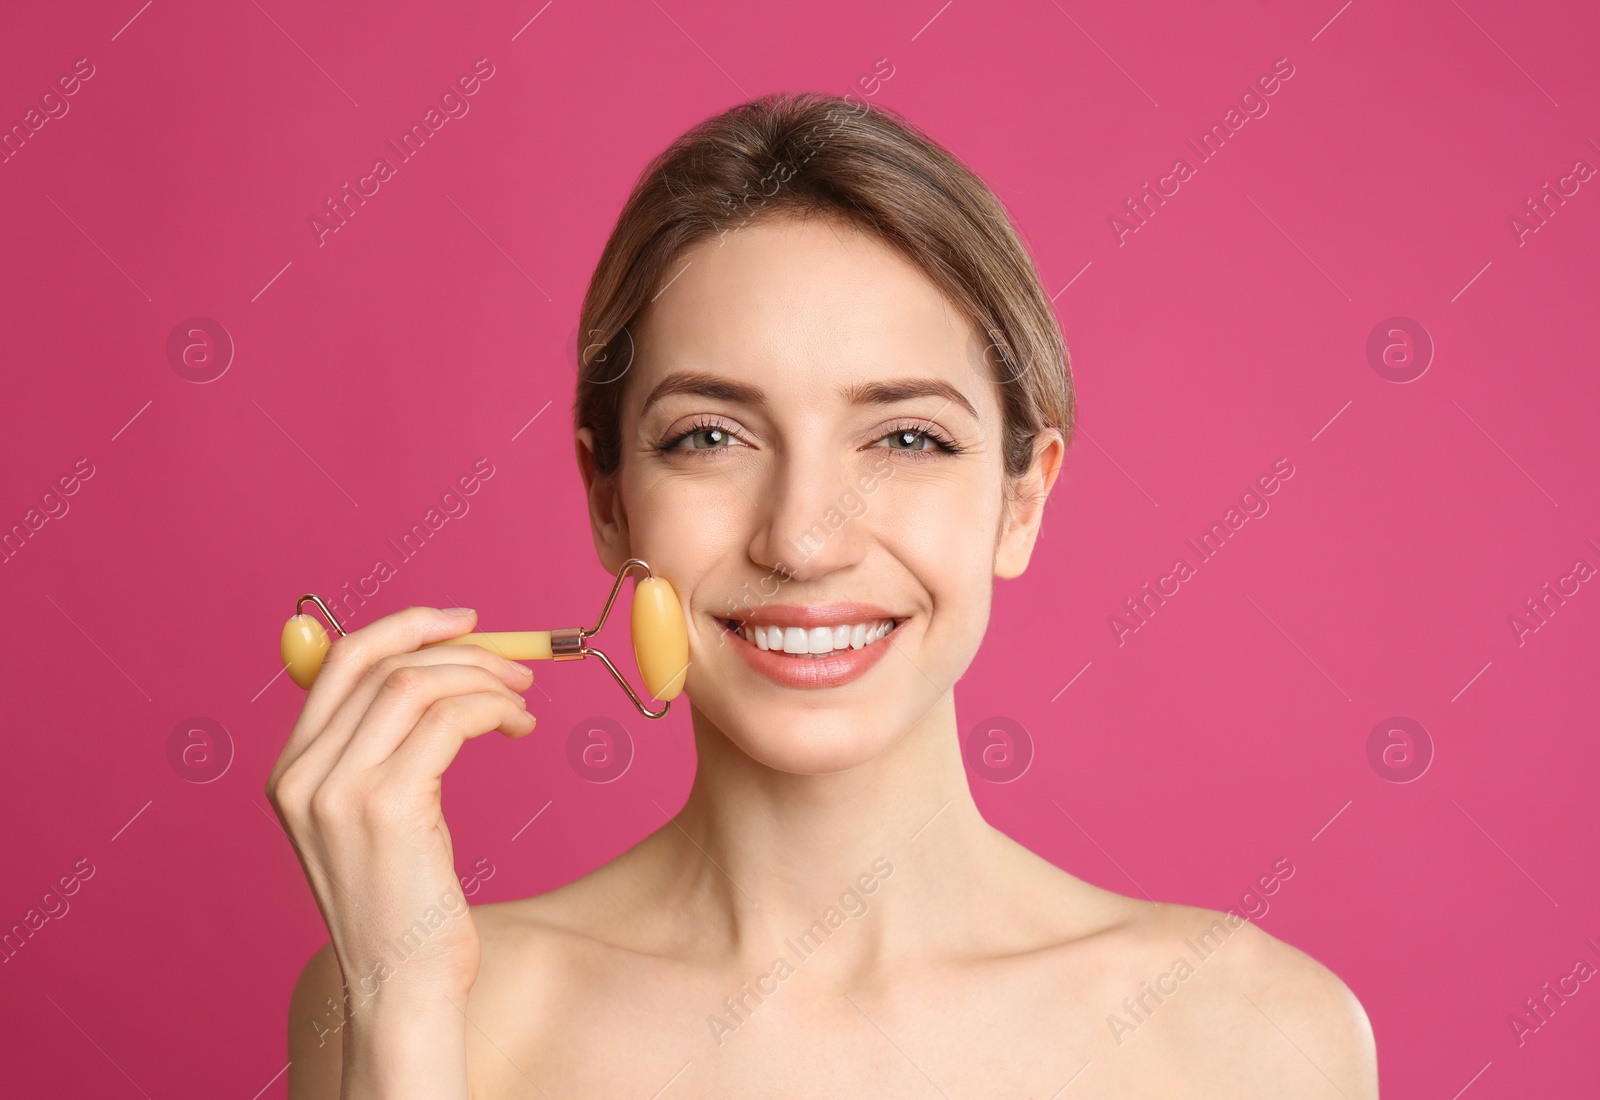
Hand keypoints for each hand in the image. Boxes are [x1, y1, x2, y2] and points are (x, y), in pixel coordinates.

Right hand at [265, 606, 536, 1018]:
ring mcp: (337, 790)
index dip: (406, 627)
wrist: (401, 983)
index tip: (463, 622)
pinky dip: (493, 709)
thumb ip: (380, 750)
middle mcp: (302, 774)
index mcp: (291, 770)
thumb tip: (430, 672)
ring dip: (484, 677)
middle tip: (514, 660)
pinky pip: (448, 720)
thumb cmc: (404, 903)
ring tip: (523, 701)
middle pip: (380, 661)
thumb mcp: (373, 819)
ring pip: (417, 683)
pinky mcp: (386, 807)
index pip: (342, 660)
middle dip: (456, 646)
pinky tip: (518, 728)